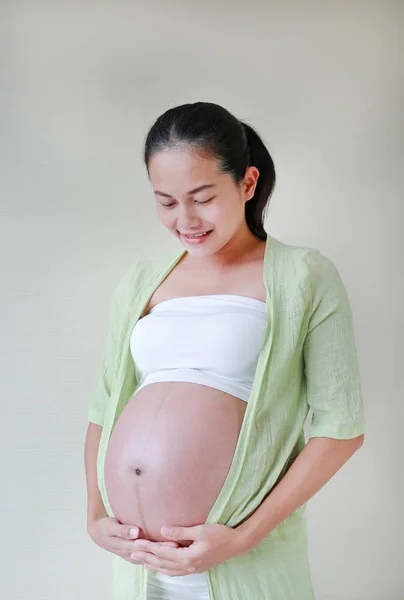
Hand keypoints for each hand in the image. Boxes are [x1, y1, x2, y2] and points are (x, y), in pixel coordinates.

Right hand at [87, 517, 178, 562]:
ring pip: (151, 557)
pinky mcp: (134, 554)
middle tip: (181, 547)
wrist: (98, 534)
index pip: (147, 549)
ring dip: (163, 555)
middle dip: (166, 551)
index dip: (161, 547)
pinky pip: (148, 558)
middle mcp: (131, 554)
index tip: (173, 544)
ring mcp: (133, 555)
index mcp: (126, 547)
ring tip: (178, 551)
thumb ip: (123, 529)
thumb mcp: (110, 527)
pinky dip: (158, 558)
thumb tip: (136, 532)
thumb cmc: (105, 528)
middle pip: (152, 554)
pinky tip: (168, 557)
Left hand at [130, 523, 244, 575]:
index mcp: (189, 557)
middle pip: (163, 563)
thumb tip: (163, 531)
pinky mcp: (196, 568)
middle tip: (132, 553)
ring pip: (168, 570)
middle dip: (147, 558)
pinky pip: (176, 572)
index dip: (149, 547)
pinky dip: (165, 569)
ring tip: (142, 561)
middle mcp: (189, 566)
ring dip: (154, 565)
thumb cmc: (220, 534)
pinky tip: (161, 566)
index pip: (163, 553)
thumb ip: (181, 532)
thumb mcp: (200, 530)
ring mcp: (193, 569)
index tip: (137, 542)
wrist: (237, 544)